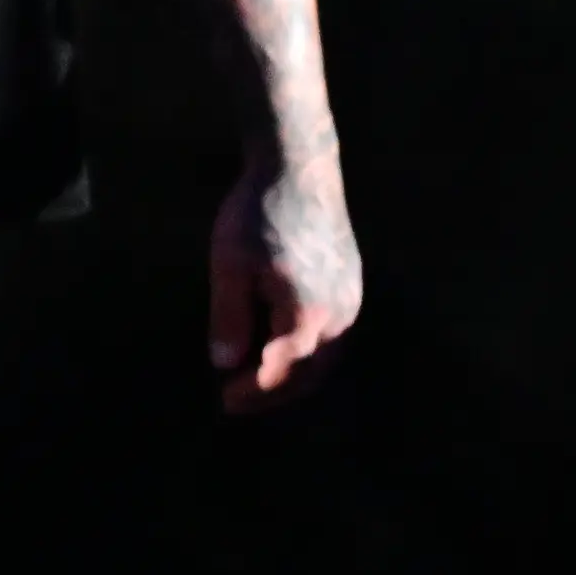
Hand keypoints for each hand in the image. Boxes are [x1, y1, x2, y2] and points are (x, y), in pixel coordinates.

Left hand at [210, 152, 362, 412]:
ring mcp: (352, 301)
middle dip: (273, 393)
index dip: (253, 392)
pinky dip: (307, 355)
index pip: (280, 370)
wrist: (301, 171)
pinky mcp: (352, 288)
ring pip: (325, 357)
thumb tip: (223, 364)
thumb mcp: (229, 266)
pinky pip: (333, 337)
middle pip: (310, 373)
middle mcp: (339, 314)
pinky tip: (282, 353)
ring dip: (293, 377)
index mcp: (308, 313)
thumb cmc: (259, 214)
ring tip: (256, 386)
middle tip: (235, 403)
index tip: (224, 402)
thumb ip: (228, 318)